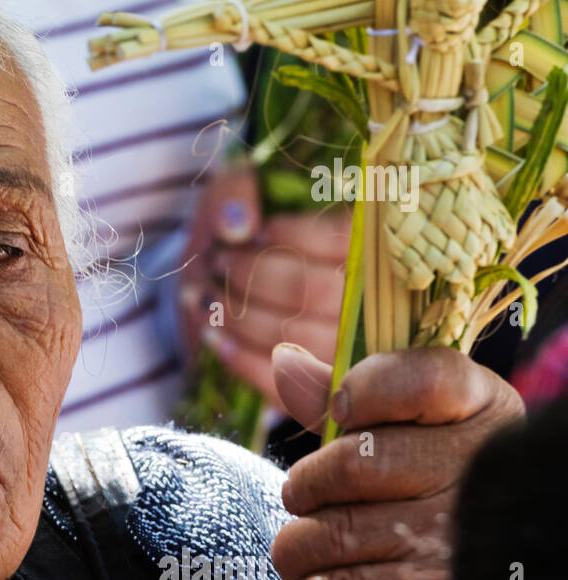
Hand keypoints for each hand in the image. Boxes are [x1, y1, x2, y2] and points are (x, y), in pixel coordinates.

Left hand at [179, 166, 347, 403]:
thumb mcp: (235, 191)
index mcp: (370, 244)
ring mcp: (350, 354)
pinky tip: (214, 339)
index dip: (294, 236)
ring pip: (296, 337)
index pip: (345, 240)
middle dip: (254, 276)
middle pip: (314, 292)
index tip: (254, 234)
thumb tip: (237, 225)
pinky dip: (241, 359)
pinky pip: (284, 383)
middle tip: (218, 263)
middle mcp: (372, 302)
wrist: (222, 291)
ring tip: (208, 297)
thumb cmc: (238, 235)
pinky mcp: (322, 391)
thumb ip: (236, 188)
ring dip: (241, 316)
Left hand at [269, 344, 524, 579]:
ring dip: (297, 544)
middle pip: (354, 465)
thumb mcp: (402, 421)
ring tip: (300, 546)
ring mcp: (460, 539)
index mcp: (477, 407)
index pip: (423, 382)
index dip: (367, 390)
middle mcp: (477, 469)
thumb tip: (285, 360)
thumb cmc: (426, 474)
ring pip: (337, 532)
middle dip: (305, 485)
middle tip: (302, 497)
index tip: (341, 409)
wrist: (487, 559)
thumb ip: (341, 393)